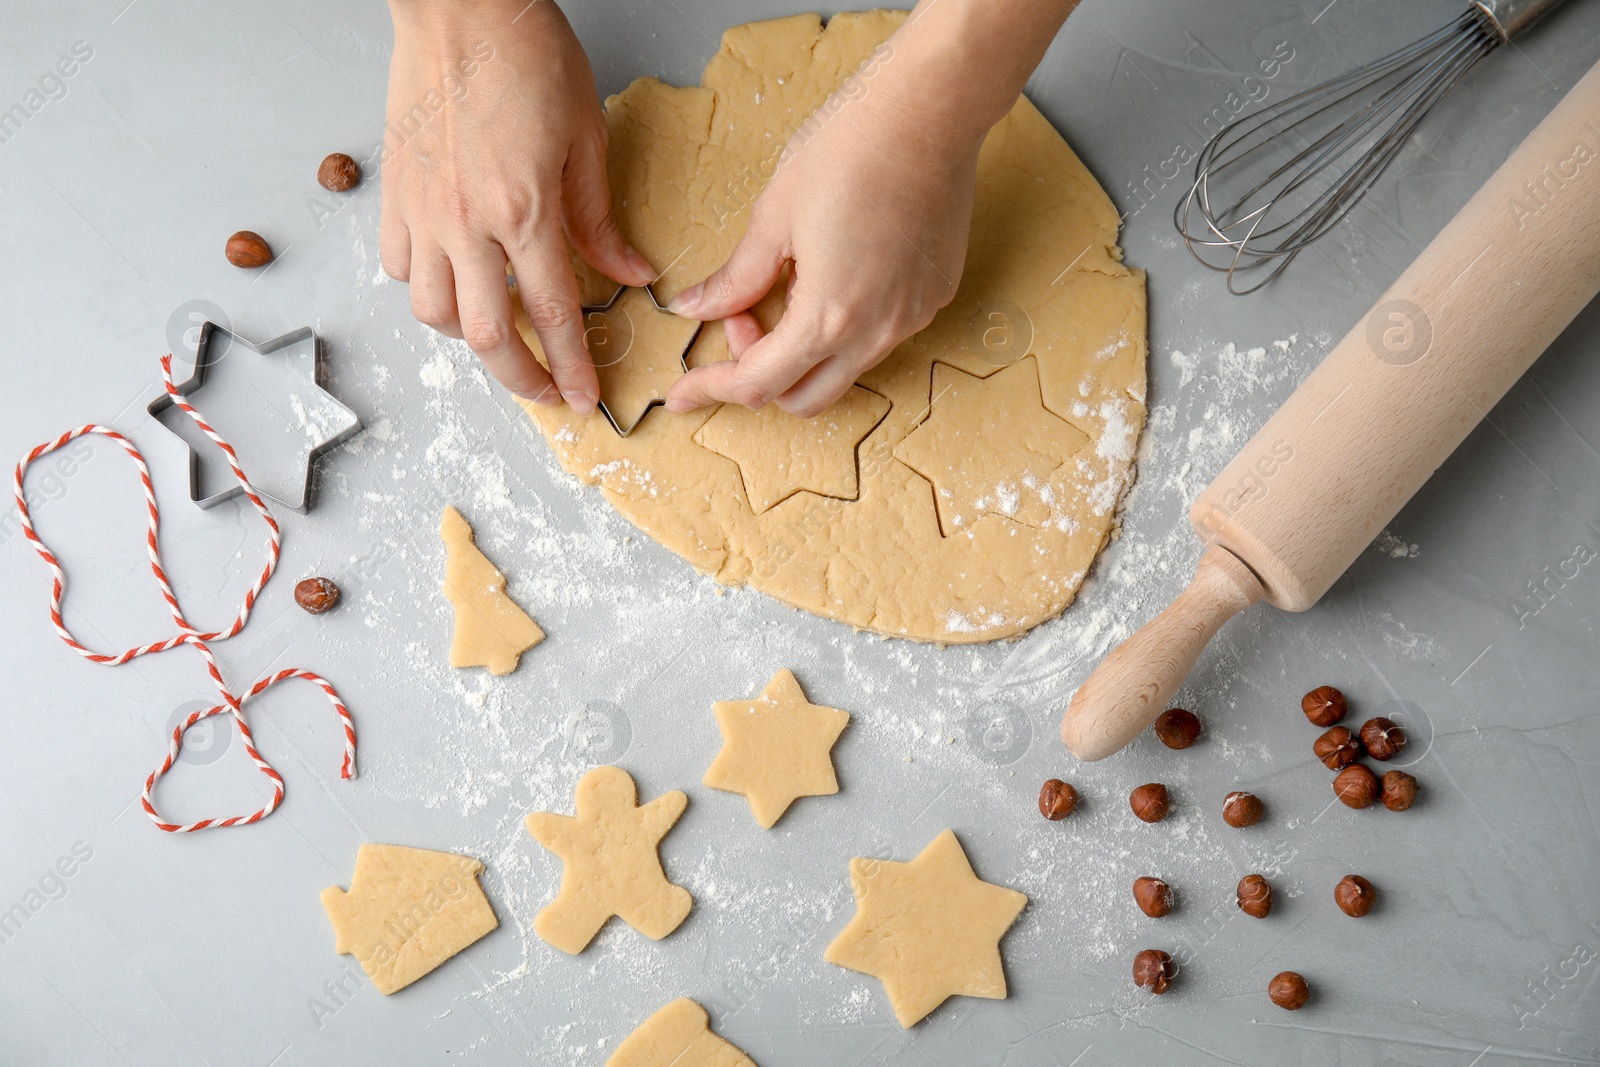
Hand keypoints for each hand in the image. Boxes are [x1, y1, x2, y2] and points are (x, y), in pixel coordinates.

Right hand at [381, 0, 653, 410]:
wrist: (459, 3)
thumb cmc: (524, 54)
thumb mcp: (586, 137)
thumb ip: (600, 219)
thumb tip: (630, 273)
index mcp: (524, 210)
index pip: (552, 315)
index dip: (571, 367)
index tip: (583, 398)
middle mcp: (467, 222)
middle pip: (487, 337)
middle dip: (521, 379)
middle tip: (545, 392)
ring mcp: (423, 212)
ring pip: (434, 313)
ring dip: (470, 337)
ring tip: (500, 333)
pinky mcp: (393, 195)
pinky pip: (398, 268)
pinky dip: (425, 289)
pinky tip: (452, 281)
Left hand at [664, 81, 979, 417]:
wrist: (929, 110)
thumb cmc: (852, 148)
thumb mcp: (774, 215)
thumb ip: (737, 277)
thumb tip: (698, 307)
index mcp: (829, 315)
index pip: (757, 384)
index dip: (712, 389)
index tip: (684, 390)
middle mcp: (877, 331)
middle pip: (804, 398)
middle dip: (760, 373)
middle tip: (741, 316)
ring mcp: (913, 317)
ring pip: (844, 369)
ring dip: (804, 349)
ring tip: (791, 281)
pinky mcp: (934, 296)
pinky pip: (880, 336)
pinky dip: (845, 325)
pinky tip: (835, 271)